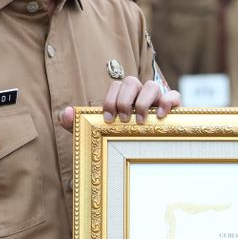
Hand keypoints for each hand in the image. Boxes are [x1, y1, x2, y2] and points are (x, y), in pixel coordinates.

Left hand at [56, 78, 181, 130]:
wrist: (143, 157)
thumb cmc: (119, 140)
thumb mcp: (96, 134)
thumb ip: (77, 124)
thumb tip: (64, 113)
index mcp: (122, 97)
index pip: (115, 85)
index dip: (110, 100)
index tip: (108, 119)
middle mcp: (139, 94)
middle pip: (131, 81)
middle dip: (125, 100)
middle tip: (123, 120)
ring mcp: (157, 99)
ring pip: (152, 85)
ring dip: (144, 102)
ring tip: (140, 121)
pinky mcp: (173, 107)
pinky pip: (173, 95)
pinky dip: (167, 102)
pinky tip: (160, 116)